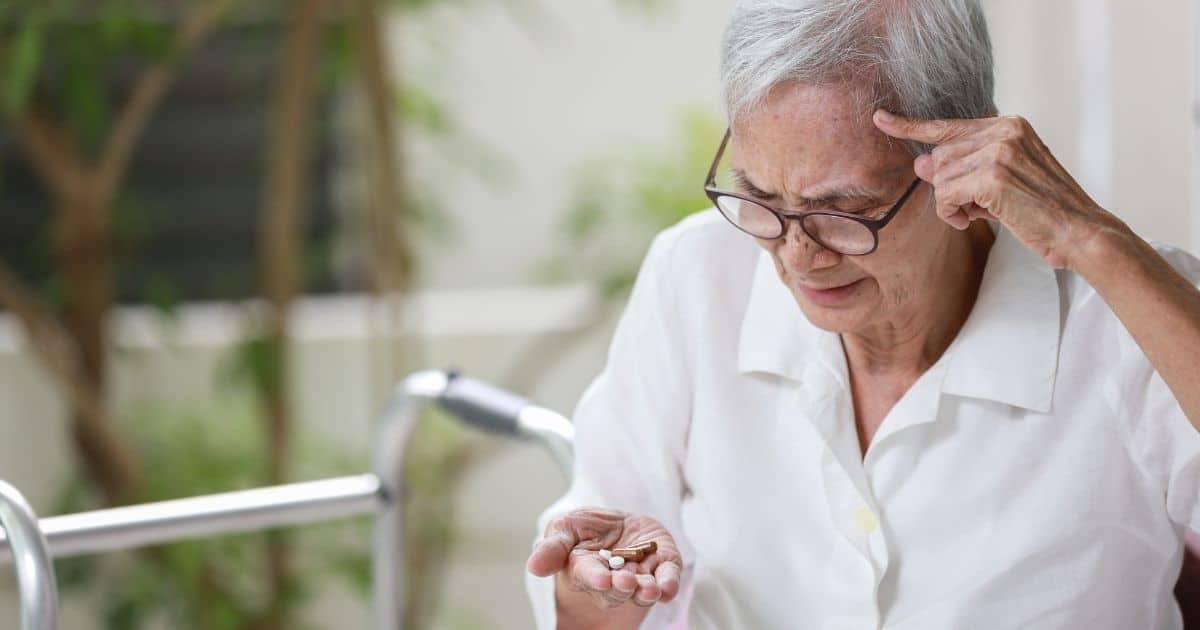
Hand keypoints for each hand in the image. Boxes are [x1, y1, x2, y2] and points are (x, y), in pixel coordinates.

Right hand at [526, 507, 683, 610]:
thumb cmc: (586, 529)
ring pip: (642, 590)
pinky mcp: (662, 567)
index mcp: (585, 569)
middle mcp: (613, 579)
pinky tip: (668, 588)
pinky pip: (667, 579)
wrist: (618, 525)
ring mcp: (640, 575)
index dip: (595, 578)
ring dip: (645, 591)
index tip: (601, 578)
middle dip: (620, 586)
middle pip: (615, 590)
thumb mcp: (564, 528)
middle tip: (625, 581)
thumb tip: (533, 566)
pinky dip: (669, 584)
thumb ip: (553, 547)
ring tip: (649, 588)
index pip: (588, 576)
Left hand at [872, 109, 1128, 269]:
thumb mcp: (999, 183)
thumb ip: (962, 168)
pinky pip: (945, 196)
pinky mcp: (993, 176)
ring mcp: (999, 151)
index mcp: (1009, 125)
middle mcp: (1004, 130)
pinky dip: (952, 214)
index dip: (910, 126)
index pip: (948, 125)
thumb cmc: (1041, 211)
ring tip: (980, 214)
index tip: (880, 119)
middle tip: (974, 206)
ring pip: (940, 178)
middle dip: (947, 187)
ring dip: (952, 204)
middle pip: (940, 157)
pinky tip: (972, 220)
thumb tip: (920, 163)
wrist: (1078, 231)